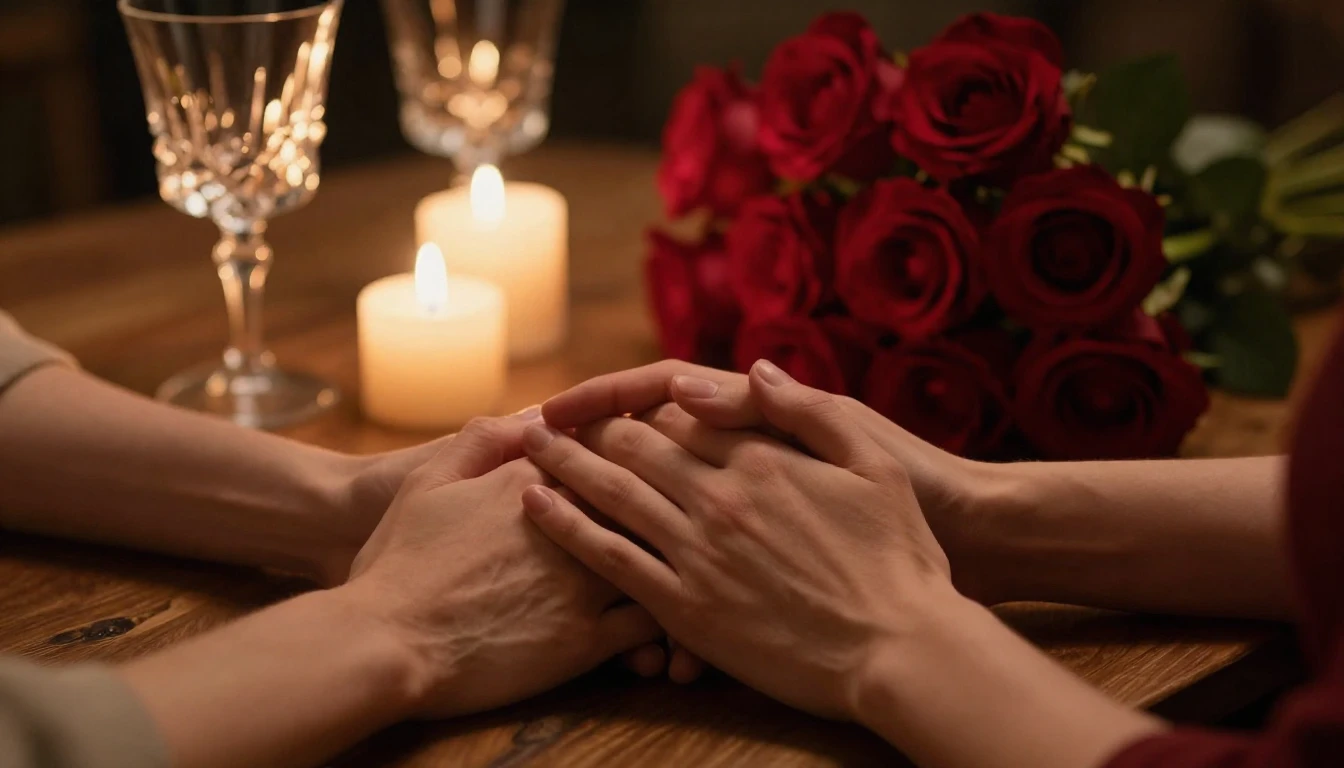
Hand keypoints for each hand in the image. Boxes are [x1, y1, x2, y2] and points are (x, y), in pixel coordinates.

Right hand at [341, 412, 660, 717]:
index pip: (612, 449)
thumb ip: (486, 441)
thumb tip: (537, 415)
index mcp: (536, 481)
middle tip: (692, 509)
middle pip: (649, 496)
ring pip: (663, 559)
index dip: (640, 453)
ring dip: (682, 560)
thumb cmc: (399, 561)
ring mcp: (583, 584)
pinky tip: (676, 627)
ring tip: (698, 569)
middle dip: (676, 499)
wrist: (384, 643)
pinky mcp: (585, 642)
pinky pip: (650, 625)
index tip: (656, 461)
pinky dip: (669, 622)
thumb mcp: (430, 481)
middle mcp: (571, 525)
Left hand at [542, 359, 1002, 602]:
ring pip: (611, 494)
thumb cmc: (902, 558)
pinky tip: (537, 508)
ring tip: (526, 445)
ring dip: (563, 464)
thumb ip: (810, 410)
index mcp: (763, 458)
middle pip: (633, 446)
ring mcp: (698, 552)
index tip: (602, 396)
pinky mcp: (686, 607)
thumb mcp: (875, 464)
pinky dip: (568, 528)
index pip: (680, 413)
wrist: (902, 651)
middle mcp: (720, 497)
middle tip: (546, 416)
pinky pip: (611, 560)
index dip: (634, 400)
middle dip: (586, 426)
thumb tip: (755, 368)